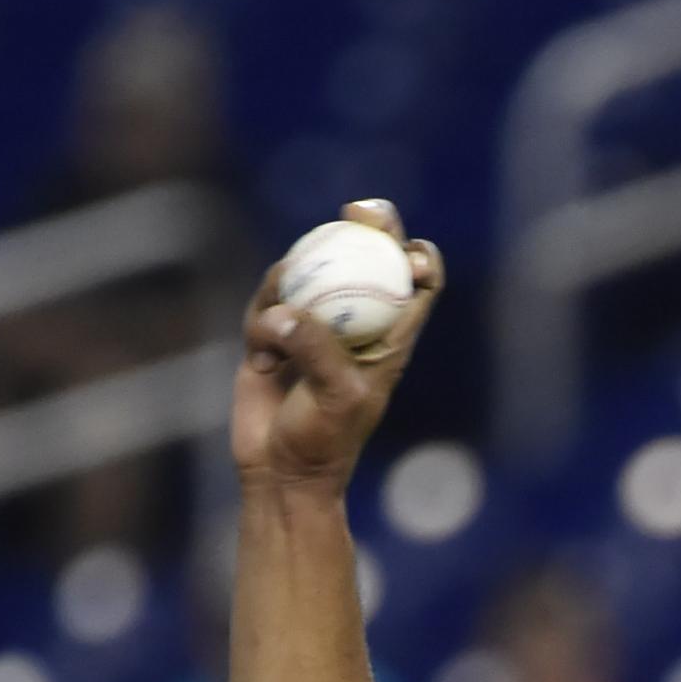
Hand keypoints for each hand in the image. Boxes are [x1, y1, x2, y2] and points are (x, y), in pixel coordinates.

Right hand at [231, 199, 442, 491]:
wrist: (277, 471)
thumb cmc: (322, 441)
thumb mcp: (335, 397)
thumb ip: (318, 349)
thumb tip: (288, 311)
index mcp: (389, 339)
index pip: (418, 285)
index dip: (420, 257)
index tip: (410, 247)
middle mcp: (354, 323)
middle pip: (366, 257)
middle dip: (366, 225)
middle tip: (357, 210)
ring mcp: (312, 323)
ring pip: (308, 271)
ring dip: (292, 287)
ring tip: (278, 340)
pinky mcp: (272, 330)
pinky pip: (266, 300)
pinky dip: (261, 322)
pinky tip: (260, 360)